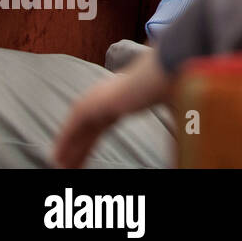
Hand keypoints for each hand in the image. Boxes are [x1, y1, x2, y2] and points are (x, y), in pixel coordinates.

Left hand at [54, 48, 172, 167]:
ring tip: (60, 165)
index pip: (105, 123)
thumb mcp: (175, 112)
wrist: (163, 75)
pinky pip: (71, 130)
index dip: (95, 140)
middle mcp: (108, 97)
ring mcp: (97, 99)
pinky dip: (63, 144)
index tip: (90, 152)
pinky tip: (56, 158)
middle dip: (81, 147)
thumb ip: (175, 128)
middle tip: (73, 165)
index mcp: (126, 97)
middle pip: (90, 129)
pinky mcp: (88, 106)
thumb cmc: (174, 89)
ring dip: (70, 148)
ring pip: (78, 130)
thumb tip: (185, 145)